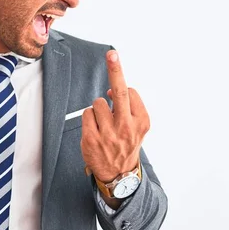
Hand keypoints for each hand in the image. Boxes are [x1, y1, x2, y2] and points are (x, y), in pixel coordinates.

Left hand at [81, 50, 149, 181]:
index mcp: (141, 122)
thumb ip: (129, 107)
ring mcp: (108, 134)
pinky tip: (95, 130)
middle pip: (119, 91)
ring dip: (98, 109)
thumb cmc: (127, 143)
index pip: (130, 92)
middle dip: (116, 70)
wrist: (120, 175)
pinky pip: (87, 114)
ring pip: (98, 103)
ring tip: (104, 125)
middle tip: (112, 54)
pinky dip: (89, 118)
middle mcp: (126, 127)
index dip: (121, 90)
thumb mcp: (137, 127)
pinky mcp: (91, 139)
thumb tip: (111, 89)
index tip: (115, 74)